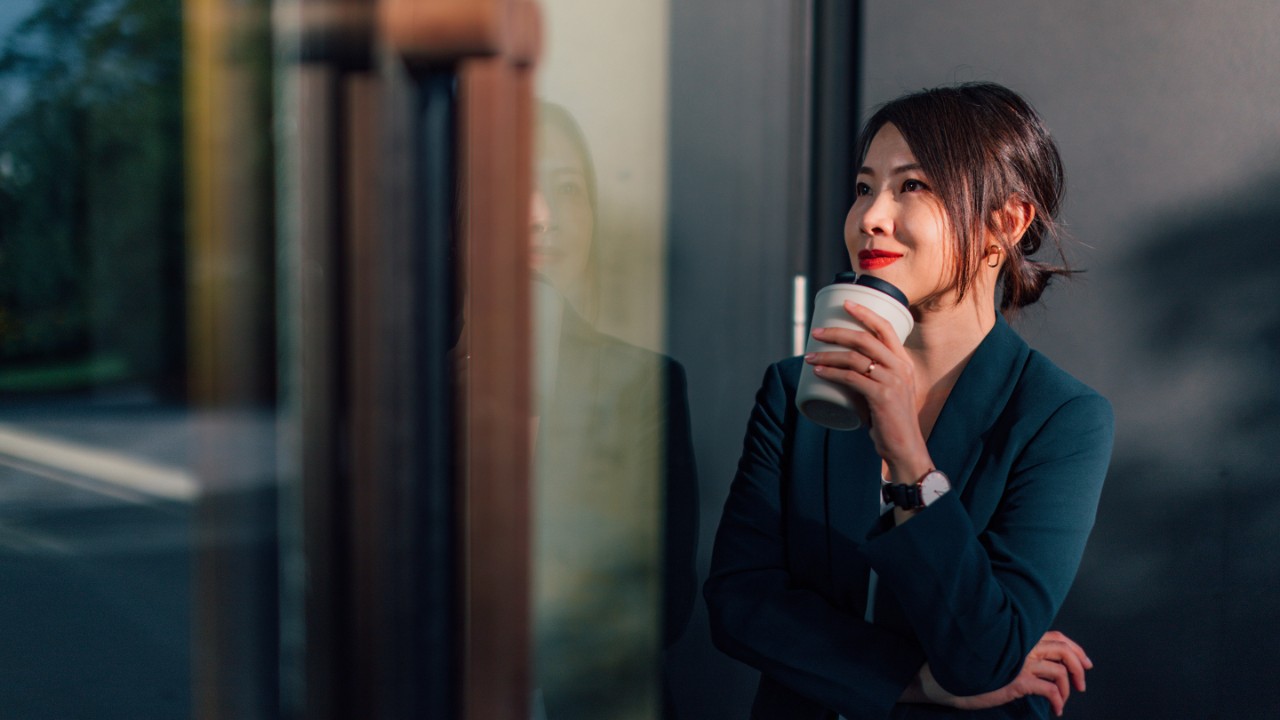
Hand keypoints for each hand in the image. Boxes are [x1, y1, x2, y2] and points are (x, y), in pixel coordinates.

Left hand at [805, 302, 928, 478]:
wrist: (904, 446)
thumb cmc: (890, 420)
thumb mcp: (885, 392)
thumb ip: (868, 378)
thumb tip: (838, 369)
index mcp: (903, 362)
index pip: (886, 328)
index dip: (865, 313)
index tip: (846, 304)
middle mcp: (900, 367)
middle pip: (865, 339)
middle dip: (838, 332)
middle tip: (816, 332)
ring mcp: (892, 381)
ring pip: (855, 358)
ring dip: (828, 354)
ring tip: (809, 355)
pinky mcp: (882, 397)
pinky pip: (851, 378)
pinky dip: (832, 372)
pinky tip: (818, 371)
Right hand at [921, 631, 1091, 716]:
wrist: (948, 679)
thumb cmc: (972, 668)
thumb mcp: (998, 655)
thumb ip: (1018, 651)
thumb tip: (1041, 662)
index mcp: (1019, 636)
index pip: (1056, 636)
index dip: (1075, 648)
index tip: (1084, 662)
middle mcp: (1022, 645)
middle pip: (1063, 650)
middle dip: (1079, 666)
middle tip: (1081, 683)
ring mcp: (1020, 662)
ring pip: (1060, 671)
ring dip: (1068, 688)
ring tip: (1063, 700)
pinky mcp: (1017, 680)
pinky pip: (1050, 690)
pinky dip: (1058, 700)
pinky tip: (1055, 709)